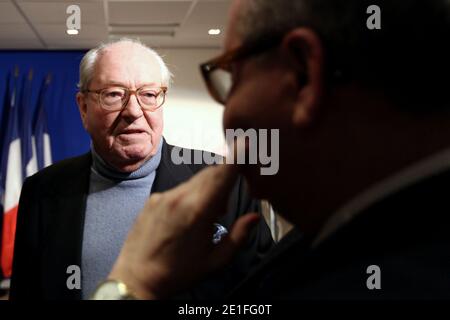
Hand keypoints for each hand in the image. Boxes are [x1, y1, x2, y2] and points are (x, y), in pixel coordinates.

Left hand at [108, 164, 259, 298]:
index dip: (236, 157)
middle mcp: (180, 198)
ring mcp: (163, 196)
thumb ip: (239, 237)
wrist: (136, 279)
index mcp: (199, 212)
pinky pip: (179, 189)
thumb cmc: (178, 273)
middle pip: (210, 174)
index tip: (245, 142)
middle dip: (224, 178)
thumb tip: (253, 217)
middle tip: (224, 205)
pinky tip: (187, 217)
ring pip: (194, 181)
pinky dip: (190, 195)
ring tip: (205, 218)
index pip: (222, 175)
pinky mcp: (152, 200)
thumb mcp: (215, 262)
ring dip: (207, 190)